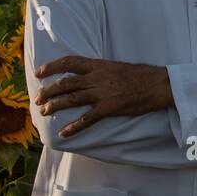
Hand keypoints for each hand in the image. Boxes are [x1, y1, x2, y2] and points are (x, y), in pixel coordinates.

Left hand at [34, 56, 172, 136]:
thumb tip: (88, 74)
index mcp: (99, 65)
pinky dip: (74, 127)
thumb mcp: (117, 66)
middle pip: (65, 83)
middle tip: (38, 99)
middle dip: (48, 91)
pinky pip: (87, 119)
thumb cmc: (141, 75)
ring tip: (45, 112)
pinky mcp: (109, 107)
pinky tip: (64, 133)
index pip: (69, 62)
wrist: (158, 84)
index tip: (39, 72)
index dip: (51, 66)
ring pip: (71, 99)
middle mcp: (97, 78)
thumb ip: (101, 70)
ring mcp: (102, 93)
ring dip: (55, 106)